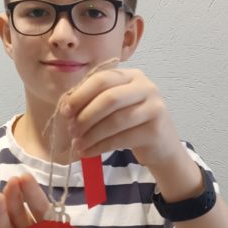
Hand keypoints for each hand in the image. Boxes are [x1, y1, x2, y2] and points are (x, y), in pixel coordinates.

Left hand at [59, 67, 182, 168]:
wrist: (162, 145)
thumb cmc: (132, 123)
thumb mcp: (116, 106)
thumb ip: (94, 100)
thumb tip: (66, 106)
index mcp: (132, 76)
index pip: (102, 79)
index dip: (80, 95)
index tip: (65, 111)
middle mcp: (146, 87)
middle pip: (109, 98)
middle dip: (85, 116)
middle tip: (71, 130)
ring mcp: (154, 107)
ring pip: (115, 120)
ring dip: (92, 134)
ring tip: (78, 144)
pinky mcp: (155, 130)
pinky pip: (122, 138)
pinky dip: (101, 146)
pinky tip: (89, 152)